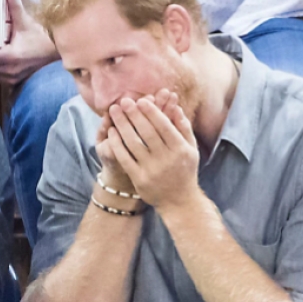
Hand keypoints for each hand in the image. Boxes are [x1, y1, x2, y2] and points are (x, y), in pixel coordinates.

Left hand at [106, 90, 200, 210]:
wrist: (179, 201)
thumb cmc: (185, 170)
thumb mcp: (191, 149)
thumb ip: (184, 127)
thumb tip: (176, 107)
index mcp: (180, 149)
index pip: (163, 126)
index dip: (151, 112)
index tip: (141, 100)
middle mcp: (167, 159)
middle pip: (146, 132)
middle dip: (133, 114)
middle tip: (123, 100)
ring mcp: (152, 170)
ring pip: (133, 143)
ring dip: (122, 125)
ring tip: (114, 111)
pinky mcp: (139, 179)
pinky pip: (125, 157)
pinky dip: (117, 143)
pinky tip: (111, 131)